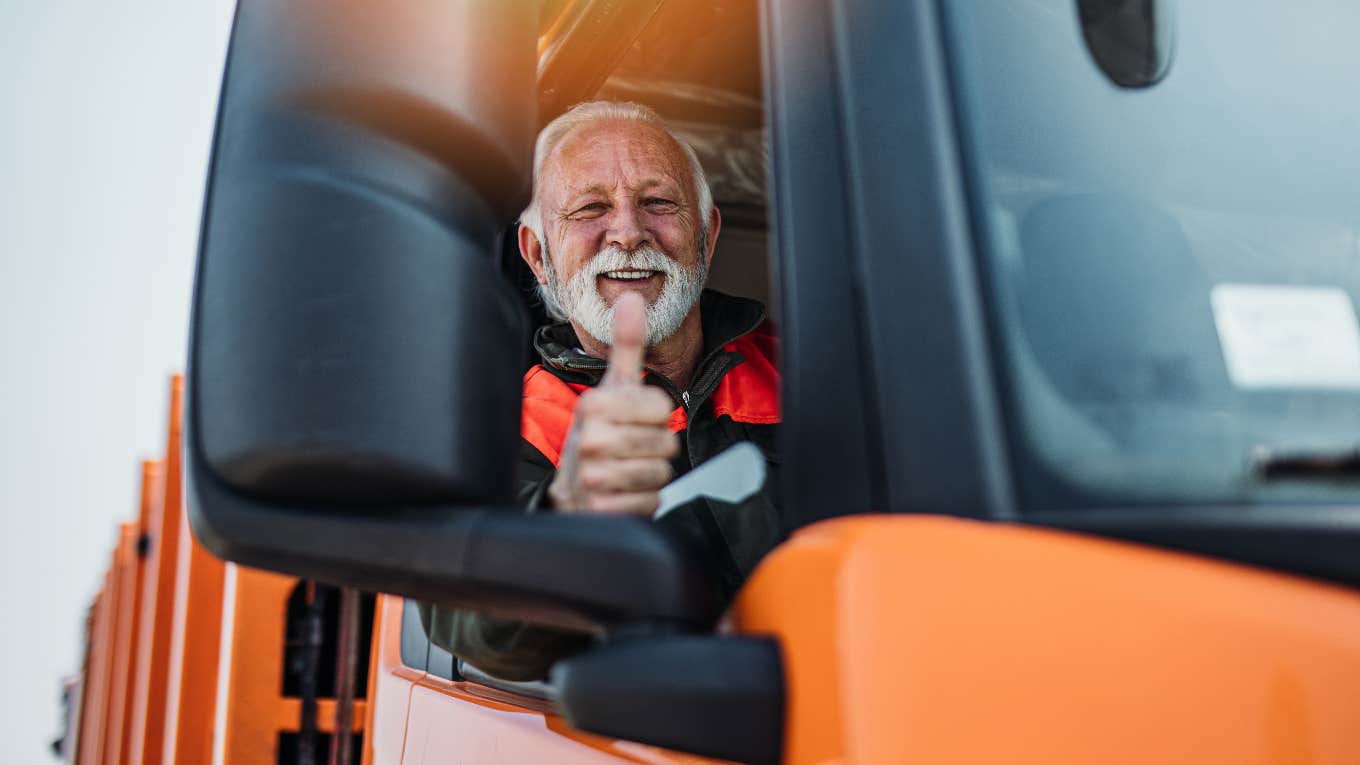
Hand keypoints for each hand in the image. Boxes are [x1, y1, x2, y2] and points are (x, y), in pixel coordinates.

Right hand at [549, 292, 679, 514]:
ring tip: (627, 470)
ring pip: (659, 475)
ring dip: (651, 476)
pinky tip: (623, 493)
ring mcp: (591, 476)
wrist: (569, 489)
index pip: (662, 408)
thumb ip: (627, 345)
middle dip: (656, 448)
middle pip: (665, 443)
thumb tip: (633, 299)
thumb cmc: (599, 431)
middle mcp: (588, 439)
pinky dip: (643, 501)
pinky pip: (649, 503)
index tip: (634, 418)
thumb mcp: (612, 387)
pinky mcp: (599, 509)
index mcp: (594, 405)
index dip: (657, 416)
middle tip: (631, 448)